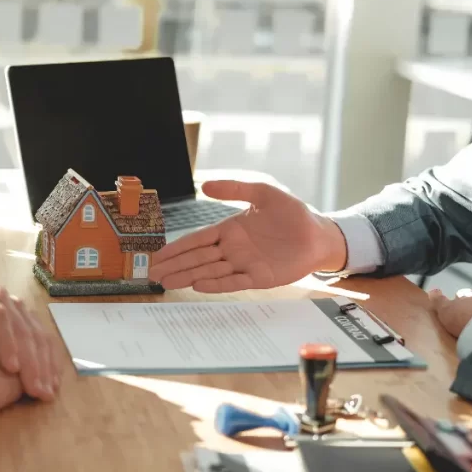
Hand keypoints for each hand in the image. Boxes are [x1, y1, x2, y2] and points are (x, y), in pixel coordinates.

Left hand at [0, 283, 59, 400]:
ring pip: (38, 332)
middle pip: (22, 327)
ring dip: (46, 364)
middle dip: (32, 361)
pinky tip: (52, 381)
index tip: (12, 371)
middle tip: (36, 389)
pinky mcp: (27, 316)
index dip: (6, 343)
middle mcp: (0, 295)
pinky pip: (44, 336)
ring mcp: (16, 305)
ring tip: (47, 391)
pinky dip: (50, 360)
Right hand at [148, 180, 346, 292]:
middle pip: (198, 259)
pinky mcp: (259, 277)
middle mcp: (233, 250)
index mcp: (230, 230)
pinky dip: (216, 284)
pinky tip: (199, 285)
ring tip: (167, 282)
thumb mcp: (263, 193)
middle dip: (175, 266)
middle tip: (152, 274)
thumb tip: (205, 185)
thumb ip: (235, 189)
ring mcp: (245, 265)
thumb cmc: (293, 213)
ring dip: (188, 277)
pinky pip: (234, 282)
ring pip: (210, 272)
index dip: (177, 248)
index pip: (197, 240)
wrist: (319, 234)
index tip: (158, 255)